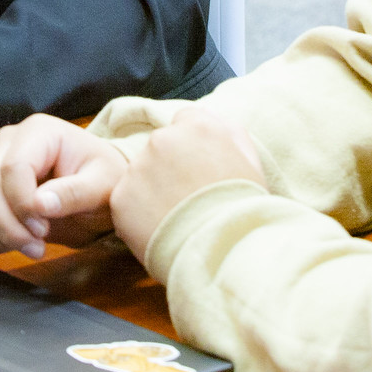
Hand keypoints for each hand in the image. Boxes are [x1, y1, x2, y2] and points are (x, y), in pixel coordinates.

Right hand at [0, 114, 127, 258]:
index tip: (44, 229)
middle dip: (9, 227)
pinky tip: (12, 244)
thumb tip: (40, 205)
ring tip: (30, 246)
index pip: (13, 168)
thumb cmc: (103, 178)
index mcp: (38, 132)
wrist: (98, 186)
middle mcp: (7, 143)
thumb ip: (74, 193)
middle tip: (38, 247)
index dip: (22, 205)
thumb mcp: (103, 184)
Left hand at [110, 109, 265, 268]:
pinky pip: (127, 203)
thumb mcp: (250, 161)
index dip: (191, 148)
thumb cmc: (244, 209)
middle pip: (161, 147)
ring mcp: (139, 167)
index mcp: (199, 127)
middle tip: (186, 199)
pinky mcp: (121, 197)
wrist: (223, 249)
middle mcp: (164, 139)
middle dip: (169, 167)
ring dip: (152, 190)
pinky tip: (160, 232)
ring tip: (175, 219)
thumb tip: (214, 127)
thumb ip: (229, 135)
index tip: (196, 170)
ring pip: (141, 174)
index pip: (186, 122)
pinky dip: (138, 216)